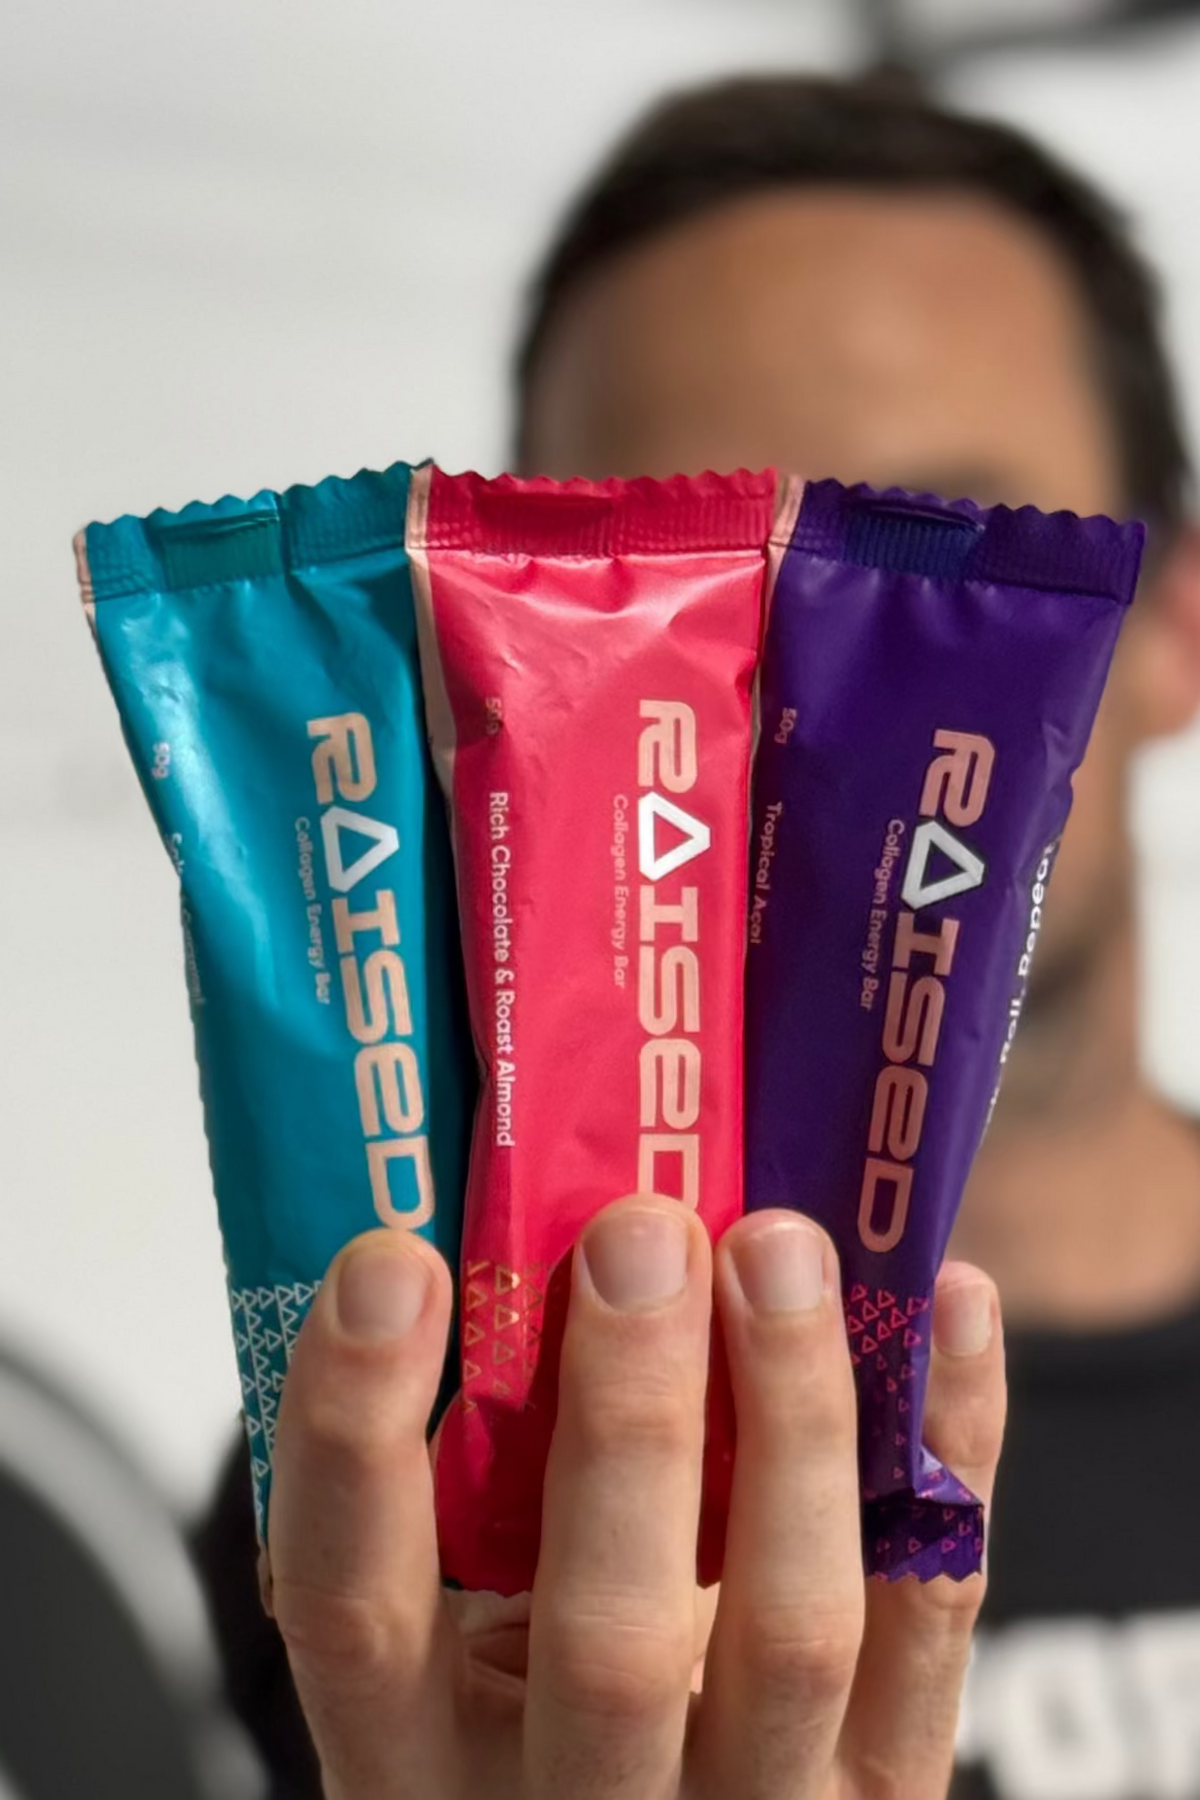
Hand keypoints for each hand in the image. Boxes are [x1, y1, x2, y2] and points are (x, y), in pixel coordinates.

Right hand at [265, 1195, 1004, 1798]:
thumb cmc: (544, 1706)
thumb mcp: (467, 1632)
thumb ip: (474, 1484)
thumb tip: (507, 1224)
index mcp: (418, 1767)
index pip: (354, 1613)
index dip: (355, 1434)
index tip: (388, 1262)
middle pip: (607, 1640)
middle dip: (630, 1418)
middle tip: (639, 1231)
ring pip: (792, 1628)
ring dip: (793, 1411)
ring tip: (780, 1246)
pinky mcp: (895, 1792)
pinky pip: (936, 1607)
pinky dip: (951, 1438)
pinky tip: (944, 1301)